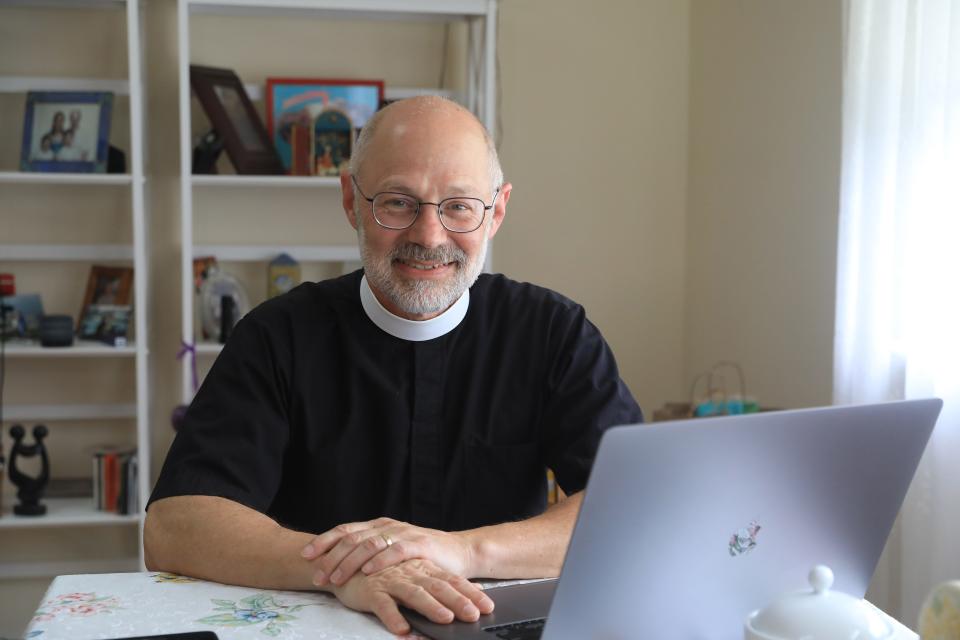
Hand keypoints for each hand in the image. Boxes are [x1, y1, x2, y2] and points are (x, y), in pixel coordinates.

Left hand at [301, 517, 473, 586]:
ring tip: (335, 578)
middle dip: (331, 557)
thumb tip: (337, 563)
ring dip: (349, 562)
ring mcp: (403, 533)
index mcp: (378, 526)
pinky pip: (394, 551)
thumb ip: (369, 552)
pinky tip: (367, 572)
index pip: (345, 530)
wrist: (458, 552)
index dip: (324, 541)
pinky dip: (379, 561)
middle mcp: (387, 526)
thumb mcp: (391, 550)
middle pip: (351, 538)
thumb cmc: (422, 556)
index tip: (305, 555)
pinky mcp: (419, 544)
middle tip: (317, 574)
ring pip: (368, 544)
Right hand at [332, 558, 493, 635]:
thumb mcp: (417, 574)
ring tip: (445, 619)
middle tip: (474, 615)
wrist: (349, 563)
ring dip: (430, 607)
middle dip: (458, 601)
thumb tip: (471, 591)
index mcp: (424, 569)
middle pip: (438, 586)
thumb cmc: (387, 572)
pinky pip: (383, 604)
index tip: (487, 607)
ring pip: (414, 593)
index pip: (451, 581)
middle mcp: (411, 573)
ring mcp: (391, 581)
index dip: (470, 593)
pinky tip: (402, 629)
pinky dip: (393, 616)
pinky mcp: (372, 591)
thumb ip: (441, 582)